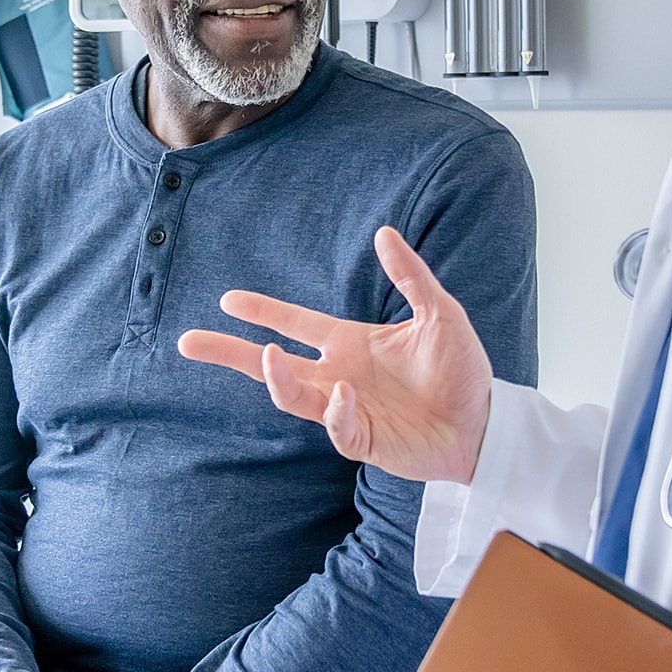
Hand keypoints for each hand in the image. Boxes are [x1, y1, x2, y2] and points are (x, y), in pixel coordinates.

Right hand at [178, 227, 492, 485]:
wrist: (484, 422)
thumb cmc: (461, 370)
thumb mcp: (439, 313)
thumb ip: (410, 276)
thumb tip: (384, 233)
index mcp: (350, 343)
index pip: (294, 323)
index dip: (262, 311)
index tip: (227, 299)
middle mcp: (338, 375)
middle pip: (269, 364)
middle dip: (229, 353)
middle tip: (188, 342)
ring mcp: (346, 410)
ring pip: (292, 396)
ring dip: (275, 378)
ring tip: (266, 358)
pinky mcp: (362, 439)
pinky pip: (336, 427)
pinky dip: (336, 411)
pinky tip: (344, 393)